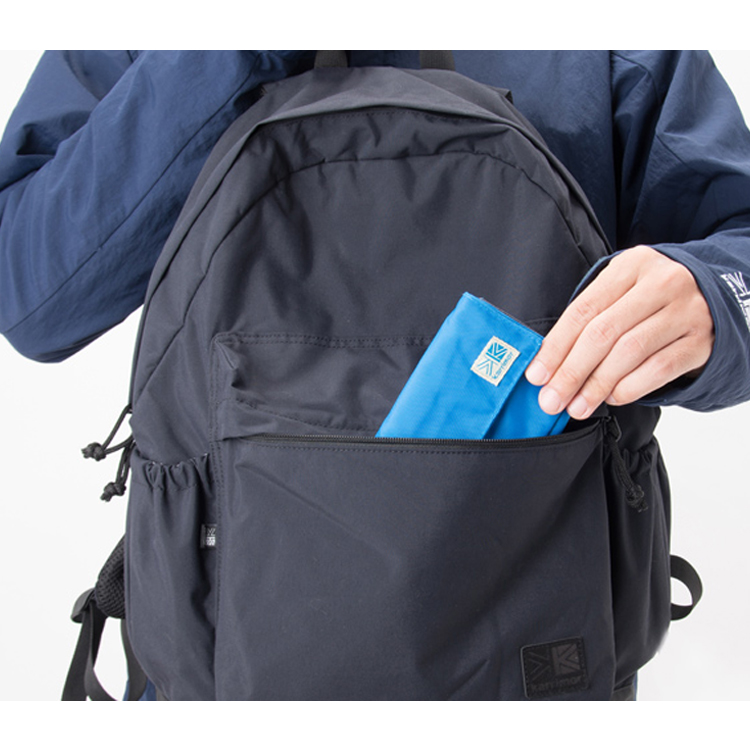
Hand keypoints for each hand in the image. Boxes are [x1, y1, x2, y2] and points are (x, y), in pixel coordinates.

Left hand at [525, 245, 714, 419]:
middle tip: (551, 399)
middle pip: (603, 332)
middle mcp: (661, 283)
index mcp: (630, 265)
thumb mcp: (620, 292)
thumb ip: (587, 320)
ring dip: (596, 385)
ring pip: (629, 352)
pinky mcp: (701, 340)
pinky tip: (610, 398)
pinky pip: (658, 369)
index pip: (583, 310)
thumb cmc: (649, 299)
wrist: (712, 295)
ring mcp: (685, 311)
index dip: (556, 346)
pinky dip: (629, 388)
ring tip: (577, 406)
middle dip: (571, 371)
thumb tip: (548, 366)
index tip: (536, 375)